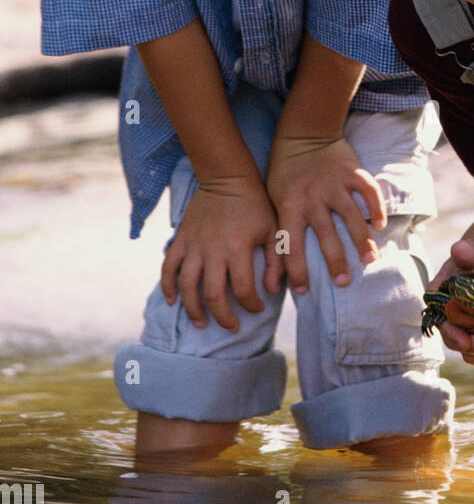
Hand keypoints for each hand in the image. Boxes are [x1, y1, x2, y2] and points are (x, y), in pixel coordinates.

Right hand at [161, 174, 280, 331]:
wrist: (227, 177)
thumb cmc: (255, 203)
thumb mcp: (273, 228)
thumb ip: (276, 260)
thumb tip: (271, 290)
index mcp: (238, 247)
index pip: (243, 289)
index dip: (251, 305)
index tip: (258, 308)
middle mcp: (213, 250)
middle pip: (213, 294)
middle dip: (223, 316)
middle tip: (232, 326)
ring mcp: (193, 245)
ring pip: (187, 286)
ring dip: (193, 309)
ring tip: (201, 322)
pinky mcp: (181, 239)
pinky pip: (168, 267)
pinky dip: (167, 286)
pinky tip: (172, 301)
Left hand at [266, 136, 386, 294]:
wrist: (303, 133)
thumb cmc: (284, 173)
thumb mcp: (273, 201)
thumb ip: (277, 234)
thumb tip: (272, 278)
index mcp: (289, 205)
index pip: (291, 245)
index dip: (296, 271)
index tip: (303, 291)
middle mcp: (312, 197)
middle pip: (326, 236)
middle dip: (335, 263)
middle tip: (343, 283)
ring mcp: (334, 184)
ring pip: (351, 217)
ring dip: (362, 241)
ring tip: (369, 260)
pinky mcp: (352, 172)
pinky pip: (368, 191)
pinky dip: (376, 208)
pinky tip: (380, 225)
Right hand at [428, 237, 473, 365]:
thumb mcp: (472, 252)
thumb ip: (466, 251)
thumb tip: (459, 248)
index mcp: (438, 298)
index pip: (440, 320)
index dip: (452, 333)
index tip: (467, 341)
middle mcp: (446, 316)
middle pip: (454, 340)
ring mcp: (461, 328)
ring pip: (468, 351)